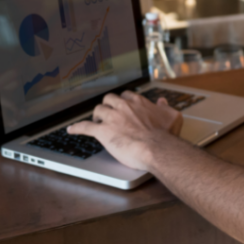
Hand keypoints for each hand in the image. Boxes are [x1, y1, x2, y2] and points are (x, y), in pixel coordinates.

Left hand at [67, 90, 183, 170]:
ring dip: (96, 115)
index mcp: (139, 103)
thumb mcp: (173, 116)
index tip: (123, 106)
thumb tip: (162, 101)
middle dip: (108, 105)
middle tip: (108, 113)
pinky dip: (76, 128)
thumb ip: (165, 107)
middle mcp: (124, 107)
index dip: (123, 101)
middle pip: (109, 99)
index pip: (126, 95)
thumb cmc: (166, 135)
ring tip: (96, 121)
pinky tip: (71, 130)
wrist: (157, 148)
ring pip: (98, 110)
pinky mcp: (103, 132)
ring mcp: (112, 118)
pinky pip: (85, 126)